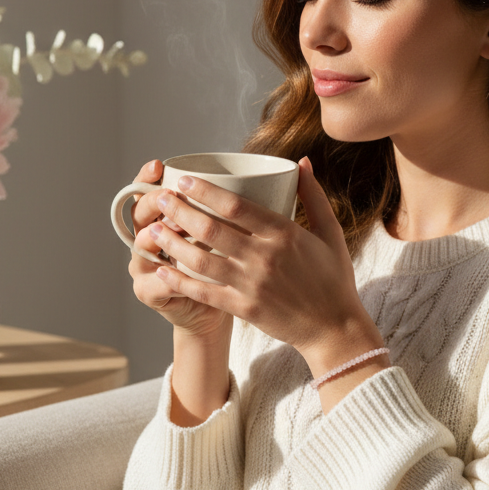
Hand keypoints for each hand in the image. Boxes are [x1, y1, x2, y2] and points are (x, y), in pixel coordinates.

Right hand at [127, 159, 231, 339]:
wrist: (209, 308)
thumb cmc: (221, 261)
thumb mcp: (223, 229)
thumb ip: (224, 208)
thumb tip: (245, 177)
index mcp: (156, 217)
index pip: (144, 191)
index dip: (147, 177)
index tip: (159, 165)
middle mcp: (143, 238)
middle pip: (139, 214)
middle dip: (155, 203)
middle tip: (172, 196)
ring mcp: (141, 266)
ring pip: (143, 245)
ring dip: (163, 236)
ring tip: (179, 228)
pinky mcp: (147, 291)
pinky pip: (156, 282)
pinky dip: (171, 277)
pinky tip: (182, 272)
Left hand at [146, 158, 383, 369]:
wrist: (334, 328)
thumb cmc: (333, 278)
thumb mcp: (330, 232)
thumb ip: (313, 195)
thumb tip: (301, 161)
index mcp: (285, 233)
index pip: (236, 206)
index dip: (205, 191)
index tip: (183, 181)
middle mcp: (265, 257)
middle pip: (212, 229)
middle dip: (180, 211)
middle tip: (161, 199)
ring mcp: (252, 284)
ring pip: (202, 259)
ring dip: (174, 243)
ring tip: (154, 229)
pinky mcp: (244, 308)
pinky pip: (205, 292)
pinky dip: (180, 280)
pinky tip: (162, 269)